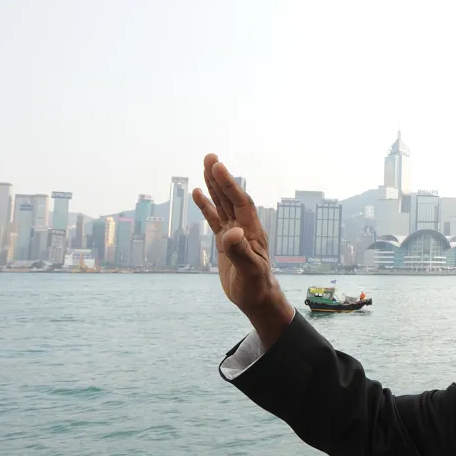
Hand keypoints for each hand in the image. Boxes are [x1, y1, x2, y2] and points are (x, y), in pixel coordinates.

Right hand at [192, 154, 293, 346]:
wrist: (257, 298)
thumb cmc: (257, 286)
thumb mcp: (250, 271)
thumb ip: (241, 252)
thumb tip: (232, 232)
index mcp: (252, 231)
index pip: (239, 202)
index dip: (229, 184)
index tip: (218, 166)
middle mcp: (244, 227)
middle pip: (231, 197)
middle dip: (220, 177)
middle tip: (210, 157)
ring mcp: (235, 233)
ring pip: (223, 204)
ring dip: (214, 186)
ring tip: (206, 166)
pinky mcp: (226, 241)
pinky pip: (215, 218)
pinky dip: (206, 205)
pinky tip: (198, 193)